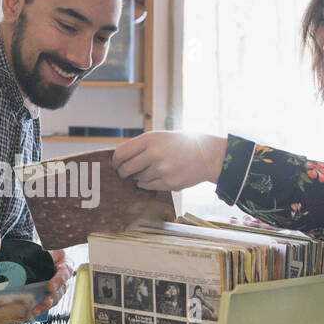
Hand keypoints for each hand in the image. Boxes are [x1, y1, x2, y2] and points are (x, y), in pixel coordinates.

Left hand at [31, 248, 73, 316]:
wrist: (46, 257)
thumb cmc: (49, 253)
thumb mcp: (50, 250)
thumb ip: (46, 254)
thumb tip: (37, 257)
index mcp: (65, 265)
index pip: (64, 273)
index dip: (58, 281)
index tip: (50, 287)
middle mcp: (64, 278)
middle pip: (60, 290)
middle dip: (52, 297)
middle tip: (45, 301)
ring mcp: (58, 288)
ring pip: (55, 298)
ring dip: (46, 306)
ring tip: (36, 310)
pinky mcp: (51, 294)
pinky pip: (48, 302)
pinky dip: (41, 308)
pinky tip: (34, 311)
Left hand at [112, 132, 227, 191]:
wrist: (207, 154)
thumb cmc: (182, 144)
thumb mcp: (161, 137)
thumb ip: (142, 146)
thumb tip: (120, 159)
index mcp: (150, 139)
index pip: (121, 153)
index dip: (115, 161)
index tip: (115, 165)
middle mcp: (154, 153)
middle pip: (126, 168)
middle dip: (123, 173)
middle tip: (124, 173)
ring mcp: (162, 169)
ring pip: (138, 178)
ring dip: (139, 177)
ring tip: (151, 170)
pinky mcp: (169, 183)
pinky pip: (148, 186)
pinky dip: (147, 184)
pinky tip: (154, 177)